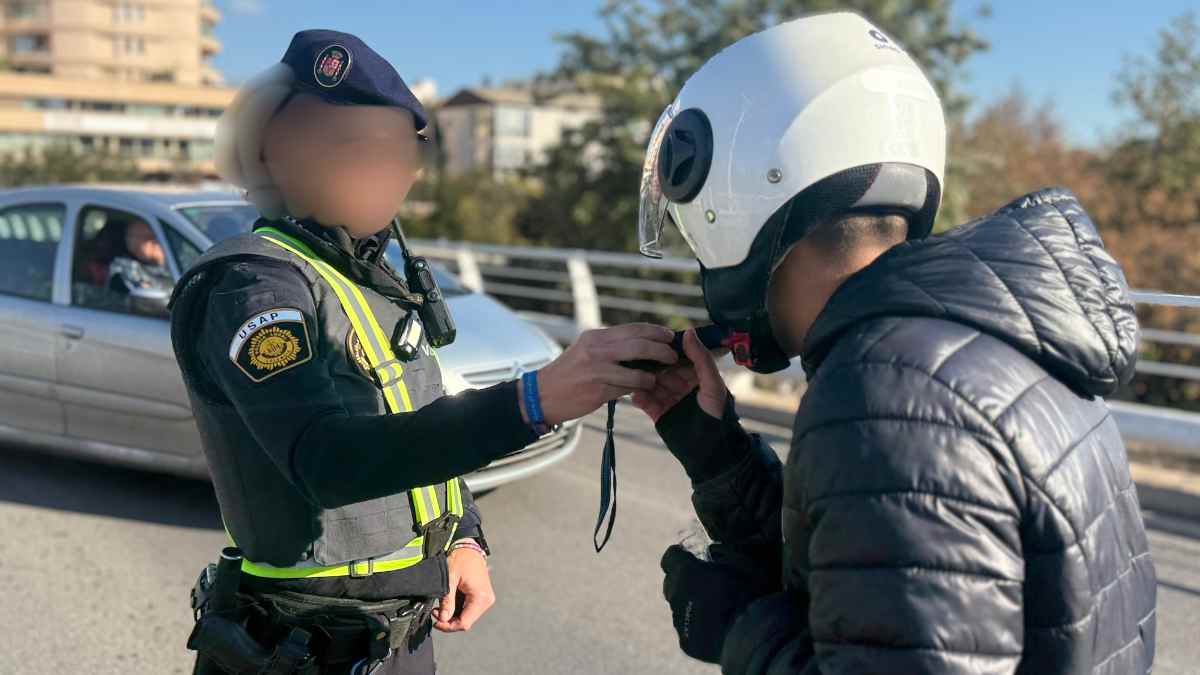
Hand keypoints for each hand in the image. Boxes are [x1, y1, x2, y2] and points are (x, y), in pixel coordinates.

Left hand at [433, 545, 494, 632]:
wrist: (468, 547)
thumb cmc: (460, 558)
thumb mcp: (449, 580)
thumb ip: (447, 601)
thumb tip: (443, 619)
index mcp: (481, 597)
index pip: (464, 622)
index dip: (448, 626)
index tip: (435, 621)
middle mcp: (486, 600)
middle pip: (466, 621)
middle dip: (449, 621)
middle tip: (435, 613)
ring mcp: (485, 598)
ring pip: (467, 616)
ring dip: (453, 615)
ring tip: (440, 607)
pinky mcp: (482, 596)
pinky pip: (469, 609)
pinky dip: (457, 609)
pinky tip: (448, 603)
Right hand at [529, 323, 676, 424]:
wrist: (542, 394)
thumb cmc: (569, 373)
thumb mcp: (586, 350)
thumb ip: (611, 346)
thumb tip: (642, 344)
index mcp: (596, 337)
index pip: (633, 329)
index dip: (655, 332)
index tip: (669, 336)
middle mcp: (596, 350)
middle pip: (639, 346)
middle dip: (661, 351)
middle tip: (672, 357)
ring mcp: (597, 371)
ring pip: (636, 372)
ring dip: (652, 376)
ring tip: (657, 378)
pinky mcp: (597, 391)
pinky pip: (626, 390)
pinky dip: (637, 390)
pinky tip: (643, 390)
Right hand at [633, 329, 728, 422]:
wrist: (710, 448)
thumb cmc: (718, 414)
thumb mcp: (713, 383)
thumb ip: (701, 358)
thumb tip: (689, 332)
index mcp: (695, 375)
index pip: (677, 357)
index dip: (666, 349)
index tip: (653, 340)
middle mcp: (680, 384)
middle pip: (660, 369)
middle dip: (649, 364)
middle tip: (636, 357)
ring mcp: (669, 398)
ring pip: (650, 384)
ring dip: (641, 379)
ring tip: (631, 374)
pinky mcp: (659, 412)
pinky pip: (645, 402)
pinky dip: (639, 397)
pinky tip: (634, 393)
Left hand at [661, 544, 757, 663]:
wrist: (751, 636)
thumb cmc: (749, 593)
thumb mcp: (740, 562)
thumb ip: (721, 554)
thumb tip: (713, 553)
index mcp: (686, 571)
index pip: (670, 557)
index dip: (681, 556)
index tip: (692, 558)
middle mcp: (676, 595)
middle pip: (671, 583)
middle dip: (684, 581)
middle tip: (705, 583)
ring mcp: (679, 620)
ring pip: (679, 607)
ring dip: (691, 605)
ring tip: (715, 610)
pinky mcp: (686, 642)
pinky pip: (687, 629)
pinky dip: (698, 627)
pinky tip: (717, 629)